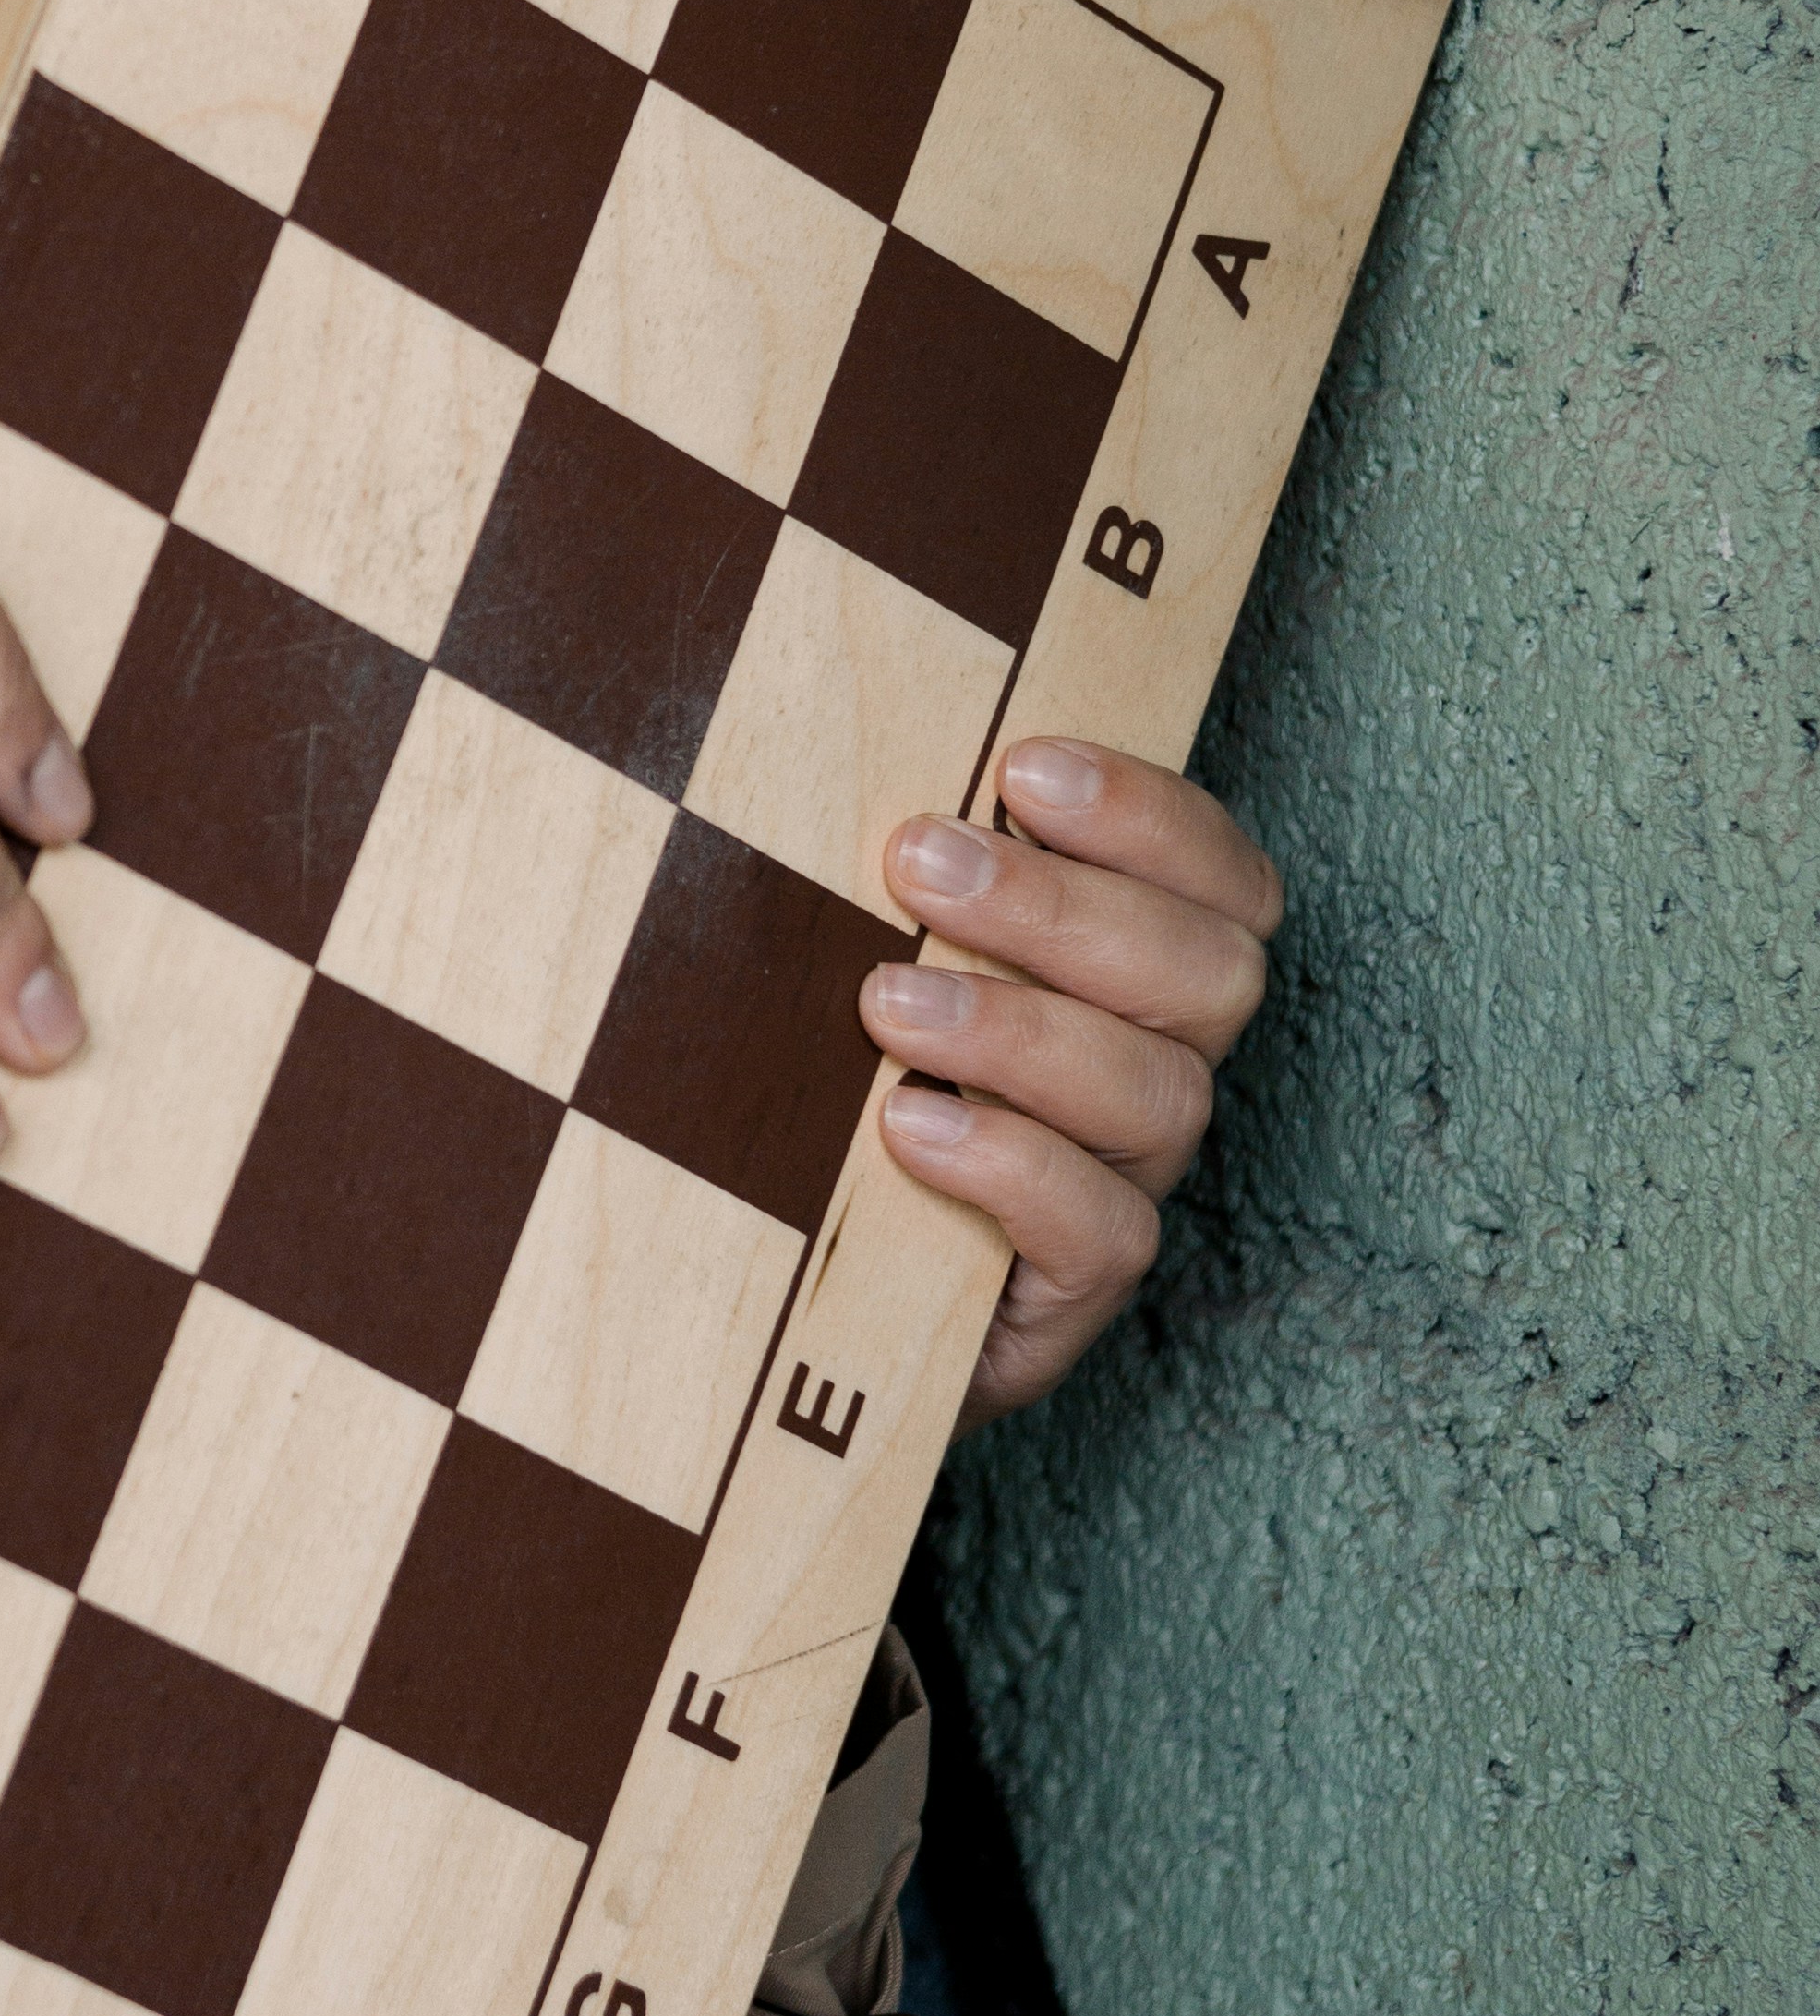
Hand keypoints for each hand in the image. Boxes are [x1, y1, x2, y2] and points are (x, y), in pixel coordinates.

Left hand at [860, 740, 1279, 1426]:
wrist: (794, 1298)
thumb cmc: (823, 1091)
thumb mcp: (850, 962)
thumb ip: (885, 869)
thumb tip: (803, 717)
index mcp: (1131, 971)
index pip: (1222, 879)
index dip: (1149, 814)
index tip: (1019, 768)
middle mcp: (1153, 1069)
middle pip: (1209, 972)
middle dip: (1063, 905)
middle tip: (919, 863)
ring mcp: (1124, 1182)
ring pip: (1162, 1093)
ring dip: (1020, 1028)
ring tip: (885, 1003)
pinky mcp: (1073, 1290)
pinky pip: (1104, 1228)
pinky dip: (1008, 1162)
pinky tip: (904, 1126)